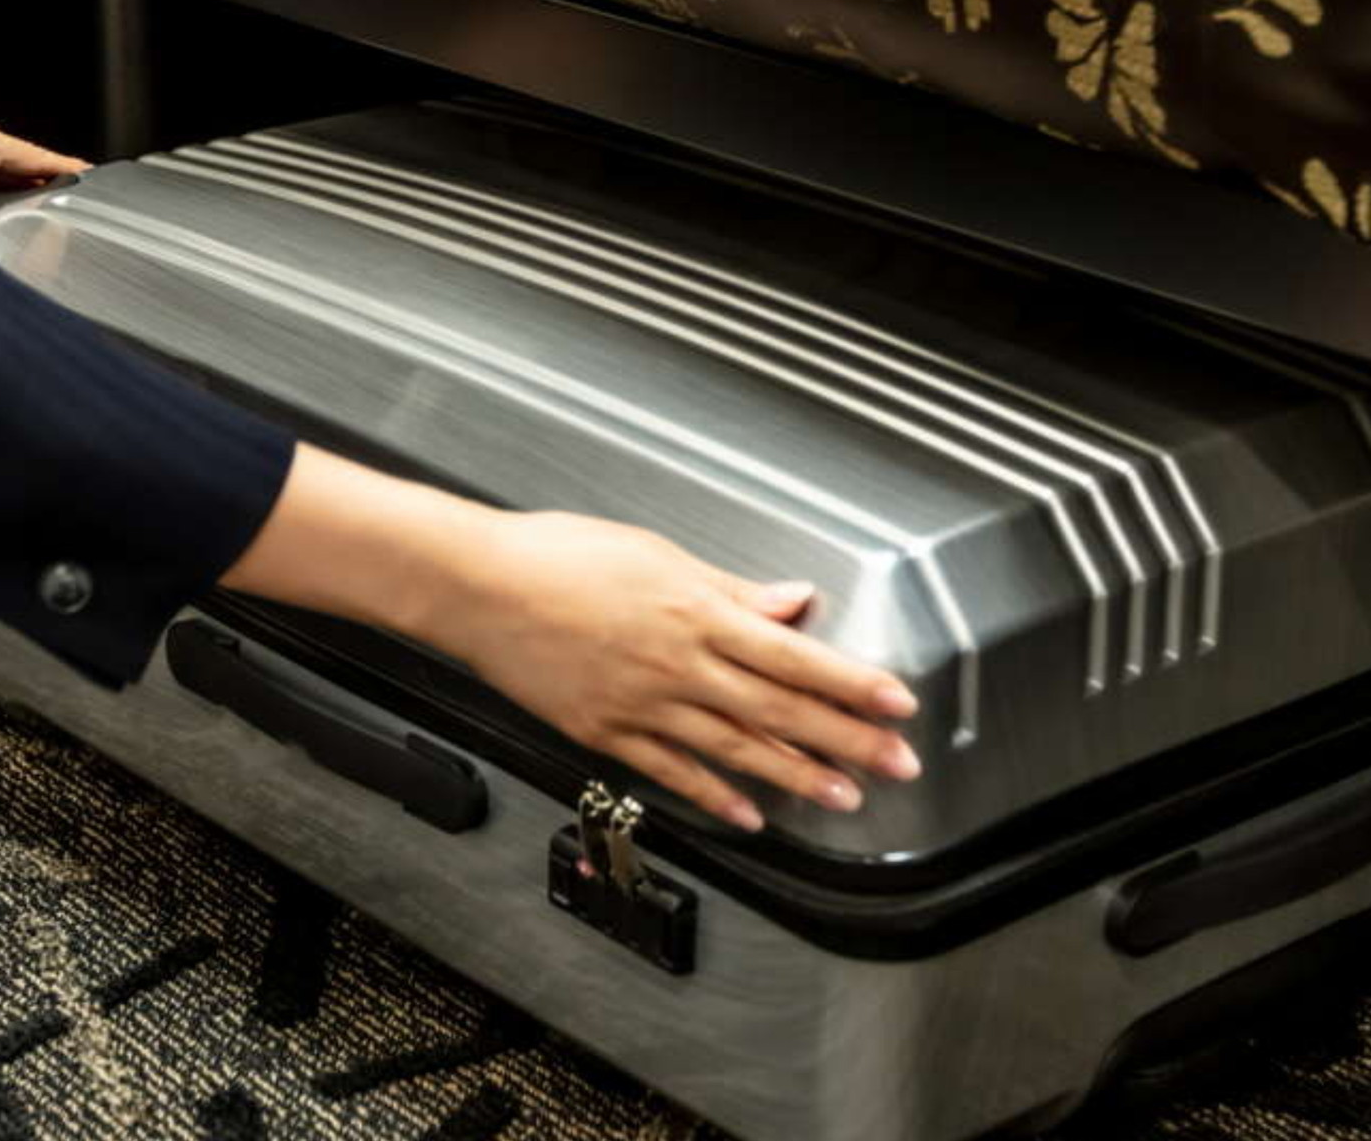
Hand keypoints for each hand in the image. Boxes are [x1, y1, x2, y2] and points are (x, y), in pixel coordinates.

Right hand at [221, 446, 921, 830]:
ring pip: (734, 748)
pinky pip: (671, 772)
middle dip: (844, 739)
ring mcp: (641, 706)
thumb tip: (794, 604)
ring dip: (795, 775)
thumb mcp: (658, 555)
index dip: (851, 684)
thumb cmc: (558, 555)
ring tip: (843, 797)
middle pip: (777, 709)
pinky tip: (753, 815)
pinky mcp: (605, 733)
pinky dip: (716, 795)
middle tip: (896, 764)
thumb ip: (733, 589)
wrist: (474, 586)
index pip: (793, 656)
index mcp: (695, 613)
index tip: (896, 703)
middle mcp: (676, 665)